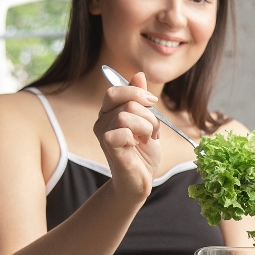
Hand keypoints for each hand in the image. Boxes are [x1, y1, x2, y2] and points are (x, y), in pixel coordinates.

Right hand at [93, 71, 162, 200]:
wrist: (140, 180)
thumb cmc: (142, 154)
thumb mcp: (146, 121)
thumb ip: (141, 99)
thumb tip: (138, 74)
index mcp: (109, 112)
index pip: (115, 90)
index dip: (137, 93)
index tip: (152, 104)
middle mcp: (101, 121)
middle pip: (127, 102)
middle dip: (148, 115)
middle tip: (152, 130)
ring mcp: (103, 134)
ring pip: (127, 115)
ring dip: (146, 127)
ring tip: (147, 139)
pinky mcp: (109, 147)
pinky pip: (122, 131)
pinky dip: (136, 138)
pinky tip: (136, 147)